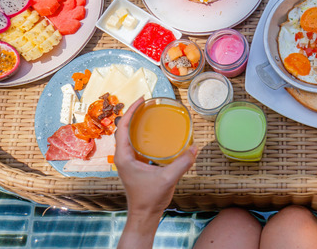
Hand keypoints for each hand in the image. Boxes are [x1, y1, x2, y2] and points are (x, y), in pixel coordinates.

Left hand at [114, 101, 196, 248]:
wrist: (144, 215)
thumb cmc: (150, 198)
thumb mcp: (167, 179)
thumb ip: (181, 163)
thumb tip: (194, 148)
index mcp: (124, 157)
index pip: (122, 127)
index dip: (131, 111)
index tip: (141, 100)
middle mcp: (123, 157)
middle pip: (124, 129)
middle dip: (134, 114)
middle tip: (148, 103)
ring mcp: (128, 161)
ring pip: (129, 137)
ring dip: (137, 124)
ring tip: (150, 114)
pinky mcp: (135, 166)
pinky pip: (136, 145)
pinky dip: (143, 135)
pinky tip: (155, 134)